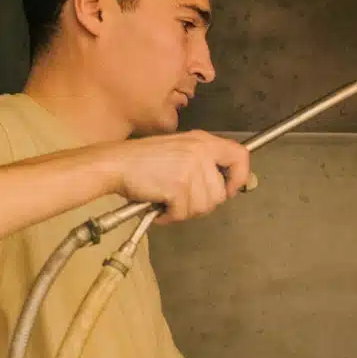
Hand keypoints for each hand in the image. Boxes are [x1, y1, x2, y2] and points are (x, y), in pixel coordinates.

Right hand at [104, 130, 251, 221]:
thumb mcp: (180, 149)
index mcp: (203, 141)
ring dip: (184, 211)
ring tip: (167, 200)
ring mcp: (190, 169)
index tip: (229, 190)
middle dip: (201, 204)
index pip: (241, 156)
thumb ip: (203, 162)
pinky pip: (183, 213)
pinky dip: (170, 216)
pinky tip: (159, 205)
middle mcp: (201, 152)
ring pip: (203, 207)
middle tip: (180, 199)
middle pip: (220, 194)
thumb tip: (223, 187)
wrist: (116, 164)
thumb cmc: (143, 161)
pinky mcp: (178, 186)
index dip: (239, 178)